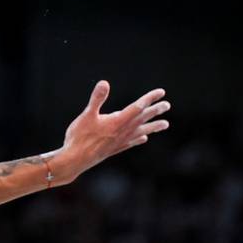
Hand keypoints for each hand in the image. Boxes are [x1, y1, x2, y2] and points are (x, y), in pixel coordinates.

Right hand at [54, 81, 168, 183]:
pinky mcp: (115, 149)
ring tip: (165, 124)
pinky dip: (139, 138)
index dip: (149, 99)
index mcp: (117, 122)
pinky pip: (132, 142)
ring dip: (153, 127)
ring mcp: (120, 142)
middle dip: (155, 111)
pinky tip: (143, 139)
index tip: (161, 93)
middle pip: (142, 119)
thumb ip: (97, 99)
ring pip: (141, 132)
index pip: (138, 108)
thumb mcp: (87, 115)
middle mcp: (122, 132)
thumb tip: (104, 83)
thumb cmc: (79, 136)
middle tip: (167, 105)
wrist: (76, 160)